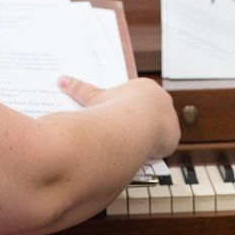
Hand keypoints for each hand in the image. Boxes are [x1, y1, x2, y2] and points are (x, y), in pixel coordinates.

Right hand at [59, 76, 180, 157]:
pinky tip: (145, 155)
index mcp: (145, 88)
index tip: (121, 124)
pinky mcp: (174, 135)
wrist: (132, 124)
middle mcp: (161, 99)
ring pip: (159, 130)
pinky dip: (155, 149)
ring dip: (150, 137)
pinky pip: (164, 144)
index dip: (129, 113)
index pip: (139, 101)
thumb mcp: (93, 97)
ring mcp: (170, 117)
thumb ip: (79, 89)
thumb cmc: (112, 108)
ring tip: (135, 147)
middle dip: (141, 125)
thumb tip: (60, 80)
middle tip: (126, 137)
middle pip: (151, 115)